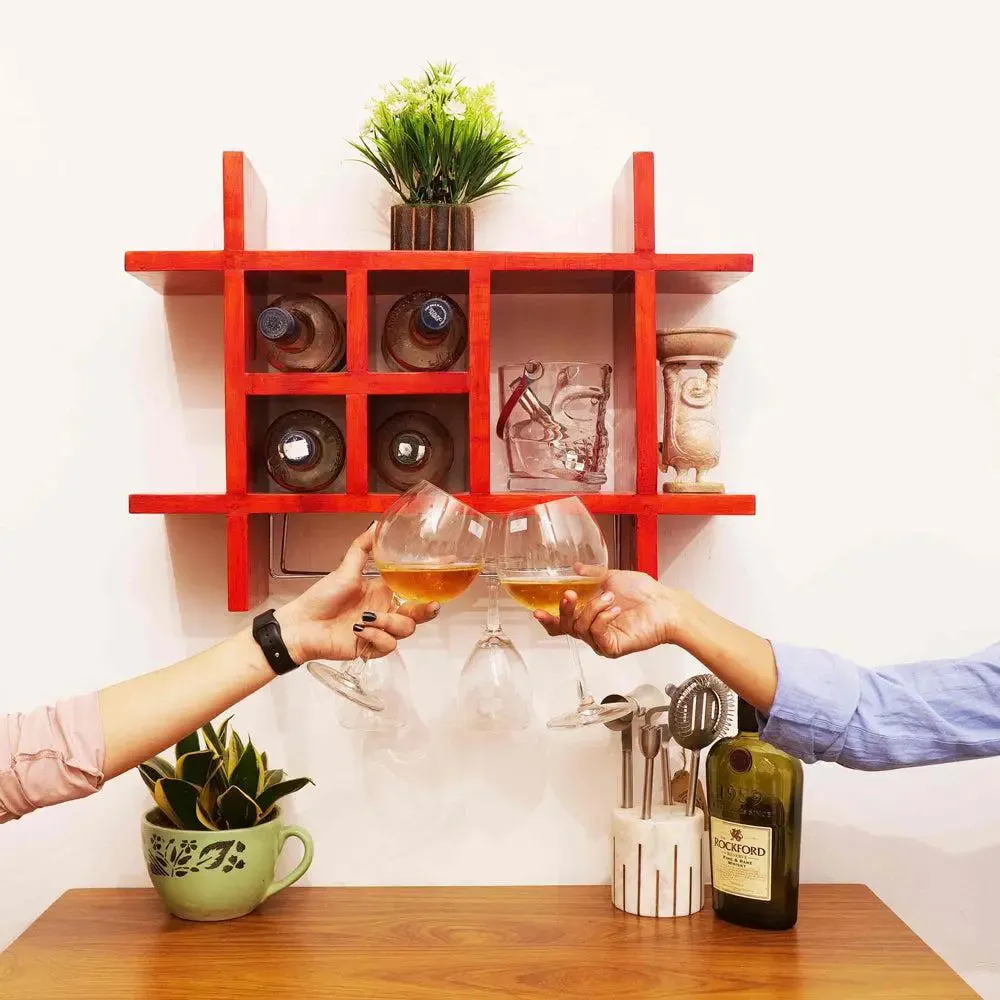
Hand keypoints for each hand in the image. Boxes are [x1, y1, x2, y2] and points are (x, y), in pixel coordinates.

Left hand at [275, 524, 438, 662]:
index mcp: (383, 591)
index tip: (447, 565)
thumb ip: (362, 548)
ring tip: (366, 618)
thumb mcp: (344, 569)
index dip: (432, 579)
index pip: (415, 586)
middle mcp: (385, 611)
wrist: (301, 625)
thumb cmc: (320, 598)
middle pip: (419, 613)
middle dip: (427, 609)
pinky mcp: (371, 648)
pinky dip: (376, 637)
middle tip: (429, 605)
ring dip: (390, 623)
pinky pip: (389, 646)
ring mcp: (380, 631)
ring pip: (406, 630)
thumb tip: (375, 525)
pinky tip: (359, 631)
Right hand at [534, 570, 689, 658]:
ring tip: (609, 598)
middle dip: (564, 610)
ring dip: (592, 608)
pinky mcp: (611, 647)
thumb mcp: (611, 577)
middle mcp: (593, 629)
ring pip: (580, 628)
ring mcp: (601, 639)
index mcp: (590, 614)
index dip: (549, 619)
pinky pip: (595, 634)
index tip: (537, 611)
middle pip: (565, 627)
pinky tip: (615, 610)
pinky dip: (602, 618)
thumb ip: (591, 574)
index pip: (563, 622)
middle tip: (569, 595)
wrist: (664, 605)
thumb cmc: (644, 592)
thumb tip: (575, 567)